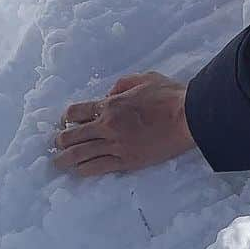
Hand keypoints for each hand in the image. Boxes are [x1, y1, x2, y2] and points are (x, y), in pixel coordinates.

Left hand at [53, 72, 195, 176]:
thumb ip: (122, 84)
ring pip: (79, 156)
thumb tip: (109, 94)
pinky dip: (84, 169)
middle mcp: (108, 127)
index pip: (75, 112)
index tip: (67, 121)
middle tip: (60, 143)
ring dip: (65, 159)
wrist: (189, 118)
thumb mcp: (145, 78)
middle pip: (71, 137)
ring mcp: (116, 146)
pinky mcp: (127, 161)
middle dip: (61, 140)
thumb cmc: (170, 96)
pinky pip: (97, 168)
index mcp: (111, 105)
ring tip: (60, 162)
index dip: (66, 117)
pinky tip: (79, 170)